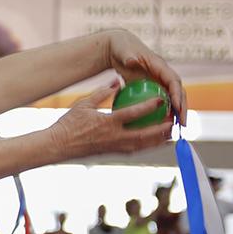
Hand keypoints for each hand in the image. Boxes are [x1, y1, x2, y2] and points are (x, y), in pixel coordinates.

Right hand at [47, 82, 173, 159]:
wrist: (58, 145)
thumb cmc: (69, 122)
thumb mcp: (83, 103)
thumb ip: (102, 92)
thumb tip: (117, 81)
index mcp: (107, 122)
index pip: (132, 114)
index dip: (149, 106)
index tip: (161, 99)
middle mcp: (113, 137)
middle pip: (144, 135)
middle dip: (161, 130)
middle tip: (174, 121)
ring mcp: (114, 147)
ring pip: (142, 145)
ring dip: (158, 140)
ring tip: (171, 133)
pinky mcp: (113, 153)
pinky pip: (134, 149)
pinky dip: (147, 145)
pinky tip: (155, 141)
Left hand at [105, 29, 186, 125]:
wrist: (120, 49)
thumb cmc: (122, 49)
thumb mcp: (124, 52)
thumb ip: (128, 57)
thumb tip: (131, 61)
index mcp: (160, 66)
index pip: (174, 81)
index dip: (177, 94)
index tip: (178, 109)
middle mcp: (164, 75)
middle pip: (178, 93)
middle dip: (183, 109)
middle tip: (182, 125)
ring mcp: (161, 82)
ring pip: (172, 100)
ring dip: (175, 115)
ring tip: (175, 131)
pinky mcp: (155, 89)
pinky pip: (160, 103)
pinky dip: (161, 115)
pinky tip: (156, 129)